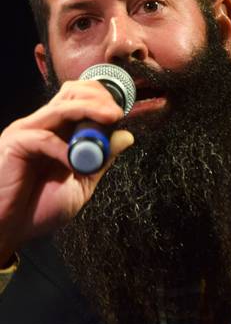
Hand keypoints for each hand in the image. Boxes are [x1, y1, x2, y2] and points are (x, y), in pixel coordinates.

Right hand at [0, 80, 132, 262]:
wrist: (6, 231)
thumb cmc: (38, 209)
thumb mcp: (82, 184)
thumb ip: (102, 160)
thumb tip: (126, 136)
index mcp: (59, 132)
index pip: (82, 99)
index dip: (104, 100)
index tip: (123, 114)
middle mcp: (43, 125)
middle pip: (73, 93)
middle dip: (99, 97)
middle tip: (117, 114)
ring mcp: (27, 132)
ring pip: (62, 106)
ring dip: (90, 110)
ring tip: (111, 118)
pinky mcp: (14, 143)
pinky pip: (44, 137)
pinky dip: (64, 148)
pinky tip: (73, 164)